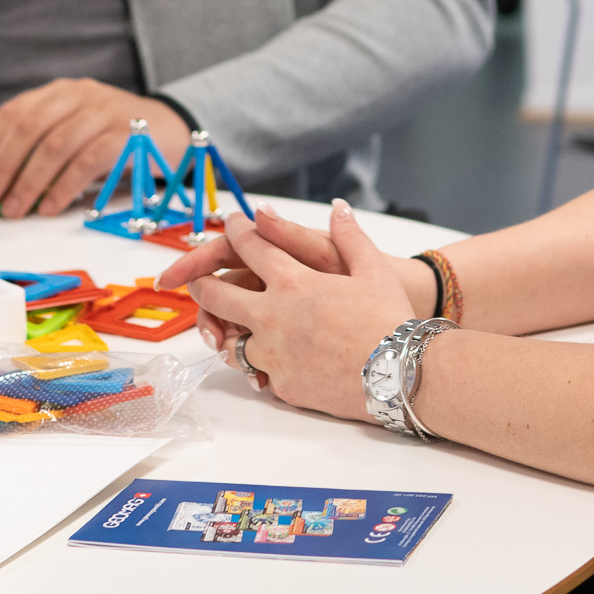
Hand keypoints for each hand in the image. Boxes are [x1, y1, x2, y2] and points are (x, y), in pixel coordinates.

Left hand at [0, 80, 190, 217]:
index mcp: (60, 92)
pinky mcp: (126, 135)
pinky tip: (50, 207)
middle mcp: (80, 95)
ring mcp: (104, 112)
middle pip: (29, 128)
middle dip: (3, 166)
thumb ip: (43, 145)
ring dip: (29, 182)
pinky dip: (63, 188)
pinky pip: (86, 162)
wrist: (173, 130)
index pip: (13, 112)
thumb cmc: (116, 135)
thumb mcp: (76, 129)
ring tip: (16, 209)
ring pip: (55, 146)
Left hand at [187, 201, 416, 420]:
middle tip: (193, 277)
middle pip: (216, 296)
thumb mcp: (372, 270)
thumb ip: (349, 236)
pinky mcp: (282, 385)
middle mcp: (273, 317)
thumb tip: (338, 208)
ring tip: (223, 327)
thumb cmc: (389, 319)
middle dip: (199, 282)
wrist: (399, 375)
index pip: (250, 248)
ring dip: (224, 331)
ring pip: (229, 342)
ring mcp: (273, 355)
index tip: (231, 222)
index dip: (237, 230)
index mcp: (293, 282)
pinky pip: (257, 373)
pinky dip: (258, 364)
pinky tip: (262, 361)